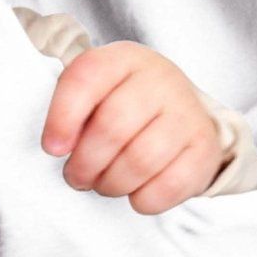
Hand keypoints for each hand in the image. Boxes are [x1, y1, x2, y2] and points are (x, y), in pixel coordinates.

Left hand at [41, 41, 223, 213]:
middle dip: (85, 163)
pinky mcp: (205, 148)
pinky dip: (143, 199)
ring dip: (111, 184)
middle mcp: (159, 79)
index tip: (52, 148)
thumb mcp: (93, 90)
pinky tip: (134, 191)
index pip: (84, 80)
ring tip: (102, 183)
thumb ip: (70, 109)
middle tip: (76, 176)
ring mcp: (187, 112)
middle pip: (111, 128)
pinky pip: (169, 186)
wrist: (176, 106)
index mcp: (122, 58)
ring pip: (140, 161)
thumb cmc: (122, 99)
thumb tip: (57, 145)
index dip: (62, 119)